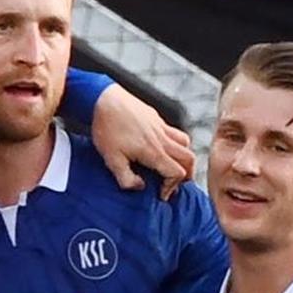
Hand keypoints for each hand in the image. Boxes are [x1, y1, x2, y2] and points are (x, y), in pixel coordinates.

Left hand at [92, 84, 195, 200]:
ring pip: (185, 143)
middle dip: (186, 174)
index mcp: (153, 151)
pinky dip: (176, 143)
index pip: (177, 173)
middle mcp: (162, 139)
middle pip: (189, 158)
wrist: (103, 99)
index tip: (161, 193)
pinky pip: (175, 132)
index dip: (172, 187)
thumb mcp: (111, 159)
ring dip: (183, 157)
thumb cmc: (107, 127)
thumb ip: (126, 178)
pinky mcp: (156, 118)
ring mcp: (161, 127)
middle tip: (175, 183)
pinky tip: (161, 147)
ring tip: (172, 165)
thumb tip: (139, 187)